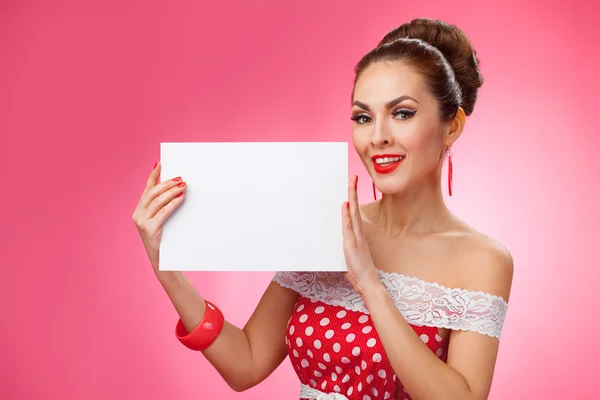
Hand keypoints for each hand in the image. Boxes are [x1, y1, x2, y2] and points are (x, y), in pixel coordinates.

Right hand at [132, 162, 186, 272]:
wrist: (164, 262)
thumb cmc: (168, 240)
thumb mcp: (164, 220)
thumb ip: (165, 206)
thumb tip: (178, 188)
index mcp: (140, 210)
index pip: (147, 188)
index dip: (153, 175)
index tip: (160, 164)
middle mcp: (138, 214)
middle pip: (153, 192)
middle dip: (167, 183)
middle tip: (181, 178)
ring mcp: (142, 222)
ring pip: (157, 200)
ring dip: (172, 191)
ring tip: (183, 186)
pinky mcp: (149, 229)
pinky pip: (163, 212)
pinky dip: (173, 203)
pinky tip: (181, 198)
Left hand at [341, 175, 380, 295]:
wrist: (369, 283)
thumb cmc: (361, 272)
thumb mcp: (351, 257)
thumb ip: (348, 250)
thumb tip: (343, 246)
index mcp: (358, 235)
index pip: (354, 213)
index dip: (353, 200)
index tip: (352, 187)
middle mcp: (359, 234)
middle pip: (355, 208)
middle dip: (353, 192)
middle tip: (353, 177)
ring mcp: (356, 238)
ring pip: (353, 213)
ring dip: (351, 197)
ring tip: (350, 183)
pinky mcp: (352, 244)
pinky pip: (348, 226)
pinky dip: (347, 215)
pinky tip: (346, 204)